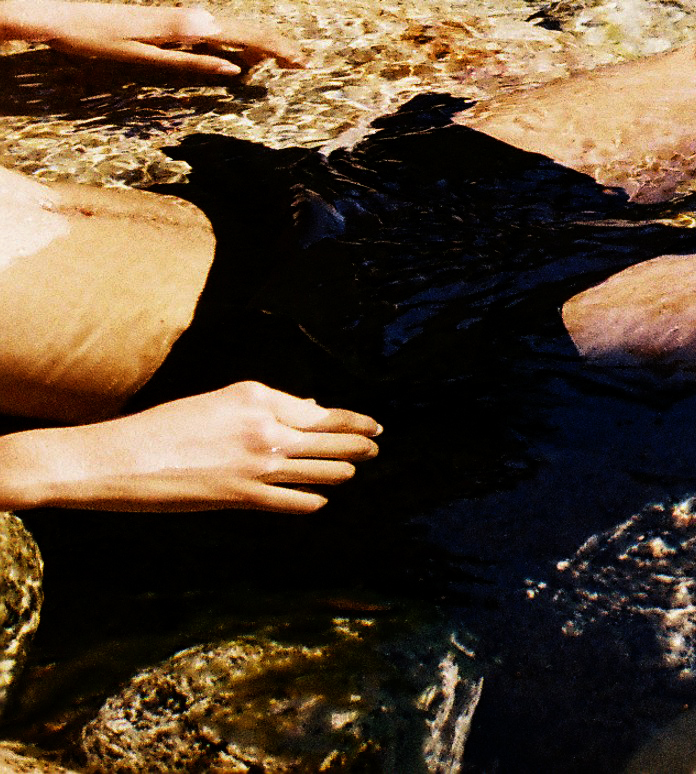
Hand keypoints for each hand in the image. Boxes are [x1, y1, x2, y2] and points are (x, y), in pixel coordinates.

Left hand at [0, 0, 305, 78]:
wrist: (64, 19)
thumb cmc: (97, 40)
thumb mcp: (141, 58)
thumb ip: (190, 63)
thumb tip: (234, 70)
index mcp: (188, 27)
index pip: (246, 36)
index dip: (277, 49)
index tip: (302, 62)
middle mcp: (190, 18)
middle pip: (247, 29)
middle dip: (277, 46)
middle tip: (304, 63)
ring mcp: (182, 18)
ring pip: (234, 29)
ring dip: (259, 45)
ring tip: (281, 62)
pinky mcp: (172, 21)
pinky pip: (215, 32)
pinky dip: (236, 43)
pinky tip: (242, 56)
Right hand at [0, 382, 380, 513]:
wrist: (117, 458)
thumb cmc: (161, 428)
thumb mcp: (216, 403)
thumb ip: (261, 408)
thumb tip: (305, 408)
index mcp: (256, 396)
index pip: (315, 410)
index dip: (345, 418)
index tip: (366, 421)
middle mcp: (264, 427)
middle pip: (326, 436)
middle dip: (356, 440)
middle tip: (378, 442)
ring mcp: (256, 464)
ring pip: (317, 468)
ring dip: (341, 469)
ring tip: (357, 467)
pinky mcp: (241, 496)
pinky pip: (291, 499)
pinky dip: (310, 499)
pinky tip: (321, 500)